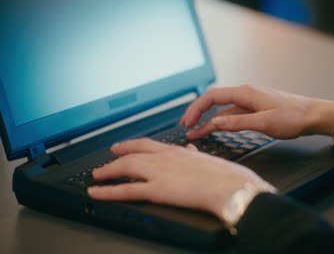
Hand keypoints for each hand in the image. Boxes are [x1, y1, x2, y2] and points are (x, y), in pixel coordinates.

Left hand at [87, 138, 268, 219]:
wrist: (232, 185)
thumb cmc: (226, 175)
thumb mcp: (208, 159)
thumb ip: (195, 154)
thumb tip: (191, 149)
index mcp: (178, 151)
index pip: (148, 145)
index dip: (132, 145)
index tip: (122, 147)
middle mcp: (165, 158)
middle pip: (132, 154)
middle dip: (115, 158)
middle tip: (104, 162)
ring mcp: (159, 172)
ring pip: (125, 167)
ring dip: (108, 172)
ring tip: (97, 177)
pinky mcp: (157, 189)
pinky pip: (126, 189)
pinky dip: (108, 191)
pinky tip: (97, 192)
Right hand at [180, 84, 333, 139]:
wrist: (313, 115)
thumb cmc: (293, 117)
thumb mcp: (264, 123)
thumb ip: (238, 122)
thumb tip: (215, 123)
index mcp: (245, 92)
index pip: (212, 97)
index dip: (196, 108)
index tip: (187, 122)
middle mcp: (245, 94)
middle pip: (214, 101)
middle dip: (198, 113)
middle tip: (186, 126)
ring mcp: (250, 101)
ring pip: (222, 109)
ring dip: (208, 120)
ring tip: (196, 132)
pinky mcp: (255, 109)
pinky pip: (232, 114)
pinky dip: (221, 122)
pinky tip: (216, 129)